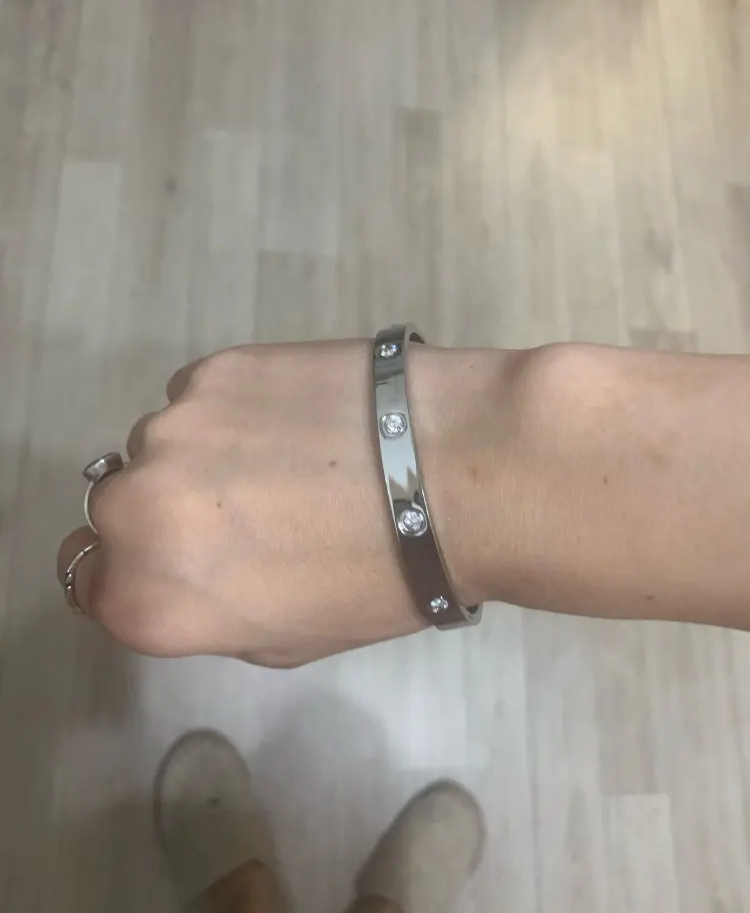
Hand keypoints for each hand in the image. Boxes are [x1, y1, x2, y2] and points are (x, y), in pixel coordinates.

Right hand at [57, 341, 434, 666]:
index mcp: (151, 596)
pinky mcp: (215, 366)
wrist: (456, 471)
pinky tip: (303, 415)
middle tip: (246, 510)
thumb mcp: (288, 638)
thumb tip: (189, 572)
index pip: (88, 580)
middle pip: (117, 508)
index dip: (136, 573)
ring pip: (163, 445)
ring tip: (291, 457)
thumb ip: (208, 611)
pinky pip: (203, 397)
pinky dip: (237, 410)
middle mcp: (136, 509)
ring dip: (205, 455)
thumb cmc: (383, 581)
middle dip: (166, 513)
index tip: (185, 562)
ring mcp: (172, 426)